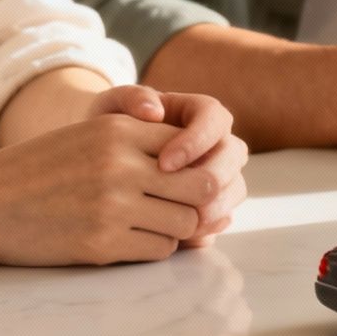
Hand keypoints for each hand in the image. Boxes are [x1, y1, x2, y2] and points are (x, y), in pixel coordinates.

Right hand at [0, 113, 240, 265]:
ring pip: (186, 222)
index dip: (195, 168)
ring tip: (150, 225)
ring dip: (176, 228)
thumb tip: (204, 170)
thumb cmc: (39, 170)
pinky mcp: (101, 243)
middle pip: (203, 186)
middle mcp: (121, 164)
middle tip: (179, 208)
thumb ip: (141, 144)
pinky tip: (129, 241)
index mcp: (119, 130)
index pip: (193, 149)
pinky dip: (153, 248)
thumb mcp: (89, 137)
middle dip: (199, 201)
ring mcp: (112, 205)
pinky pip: (159, 250)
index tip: (181, 183)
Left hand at [89, 85, 248, 245]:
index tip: (163, 163)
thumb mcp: (111, 108)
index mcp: (201, 114)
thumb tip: (154, 109)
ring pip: (235, 188)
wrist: (101, 165)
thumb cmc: (109, 131)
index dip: (197, 141)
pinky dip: (209, 228)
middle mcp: (218, 143)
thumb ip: (130, 98)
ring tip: (183, 222)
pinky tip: (185, 236)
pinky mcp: (212, 204)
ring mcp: (219, 174)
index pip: (215, 120)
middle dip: (211, 178)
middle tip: (176, 198)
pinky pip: (224, 216)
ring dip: (215, 207)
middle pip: (234, 156)